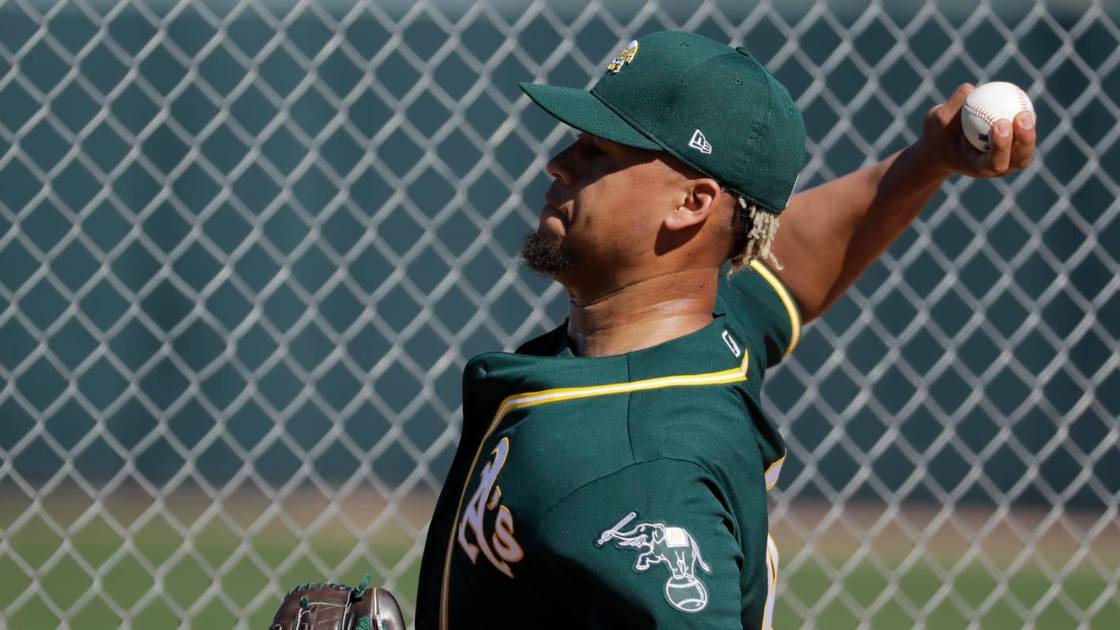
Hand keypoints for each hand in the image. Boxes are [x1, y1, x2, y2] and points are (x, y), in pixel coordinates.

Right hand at [915, 83, 1036, 178]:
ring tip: (1025, 111)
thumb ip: (953, 106)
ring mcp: (1008, 160)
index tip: (1000, 122)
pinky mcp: (1014, 148)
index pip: (995, 162)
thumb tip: (971, 88)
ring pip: (1026, 148)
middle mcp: (997, 169)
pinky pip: (1023, 135)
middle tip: (1022, 116)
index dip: (1002, 145)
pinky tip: (1022, 103)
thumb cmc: (937, 135)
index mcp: (978, 168)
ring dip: (1029, 130)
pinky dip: (1023, 121)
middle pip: (1020, 159)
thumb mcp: (936, 119)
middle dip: (1025, 139)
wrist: (942, 148)